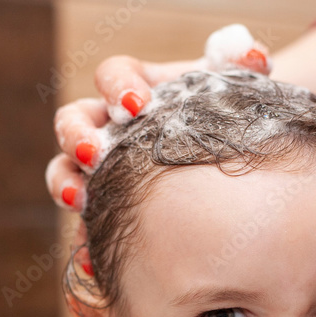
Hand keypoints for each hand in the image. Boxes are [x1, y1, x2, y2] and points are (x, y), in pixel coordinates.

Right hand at [45, 28, 271, 222]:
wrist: (233, 152)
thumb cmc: (225, 112)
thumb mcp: (235, 88)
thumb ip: (244, 66)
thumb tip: (251, 56)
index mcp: (134, 85)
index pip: (112, 74)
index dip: (117, 86)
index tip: (135, 104)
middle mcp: (107, 123)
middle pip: (72, 120)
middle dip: (77, 135)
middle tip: (95, 155)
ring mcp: (100, 166)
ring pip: (64, 167)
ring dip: (65, 182)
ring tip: (79, 201)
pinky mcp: (103, 205)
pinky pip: (83, 221)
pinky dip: (83, 239)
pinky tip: (92, 260)